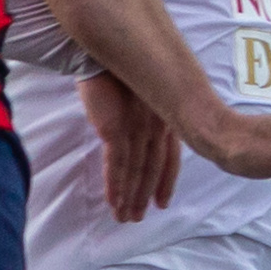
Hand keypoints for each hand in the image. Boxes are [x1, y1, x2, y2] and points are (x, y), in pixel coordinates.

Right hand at [78, 73, 178, 221]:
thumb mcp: (136, 92)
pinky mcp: (117, 130)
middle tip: (138, 217)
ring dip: (129, 197)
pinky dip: (115, 186)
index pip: (170, 156)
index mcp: (163, 115)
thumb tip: (132, 128)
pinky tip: (113, 202)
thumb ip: (140, 112)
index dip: (166, 181)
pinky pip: (117, 165)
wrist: (101, 52)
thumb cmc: (114, 68)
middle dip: (144, 196)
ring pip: (136, 171)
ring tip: (124, 217)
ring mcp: (138, 128)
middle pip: (153, 168)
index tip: (162, 202)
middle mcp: (156, 125)